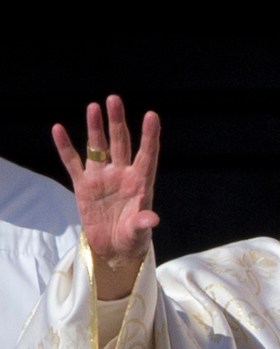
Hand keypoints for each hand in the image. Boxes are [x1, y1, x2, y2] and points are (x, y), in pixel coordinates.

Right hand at [54, 95, 159, 269]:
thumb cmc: (133, 238)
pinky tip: (58, 129)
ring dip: (95, 128)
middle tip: (114, 99)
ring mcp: (102, 178)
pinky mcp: (83, 185)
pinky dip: (65, 147)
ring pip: (98, 147)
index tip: (152, 115)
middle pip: (121, 143)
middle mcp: (122, 174)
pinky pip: (73, 162)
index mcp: (141, 182)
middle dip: (117, 122)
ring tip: (94, 107)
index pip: (147, 154)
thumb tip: (152, 219)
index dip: (149, 136)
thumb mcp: (139, 232)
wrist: (113, 249)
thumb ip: (143, 223)